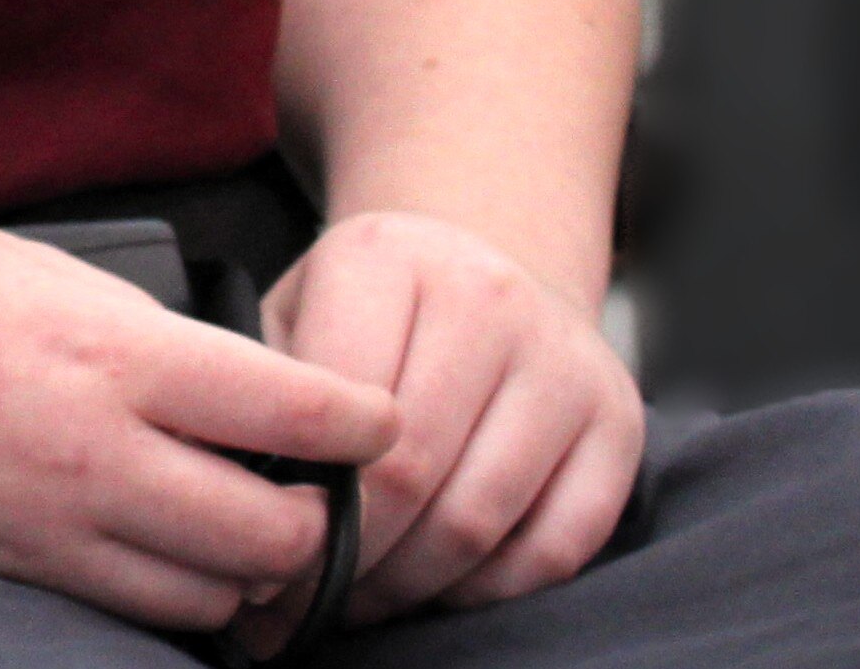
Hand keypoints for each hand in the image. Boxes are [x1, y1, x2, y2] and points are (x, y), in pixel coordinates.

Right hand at [0, 215, 398, 637]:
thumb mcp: (6, 264)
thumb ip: (117, 325)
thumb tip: (203, 369)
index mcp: (97, 347)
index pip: (289, 407)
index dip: (360, 422)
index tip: (383, 421)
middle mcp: (86, 450)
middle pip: (275, 534)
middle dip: (315, 525)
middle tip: (314, 493)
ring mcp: (40, 528)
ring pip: (212, 599)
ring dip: (247, 578)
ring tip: (243, 536)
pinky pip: (126, 616)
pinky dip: (169, 602)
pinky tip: (157, 561)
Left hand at [261, 210, 644, 621]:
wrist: (486, 263)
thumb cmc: (367, 310)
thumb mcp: (299, 309)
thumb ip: (270, 391)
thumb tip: (239, 506)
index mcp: (385, 257)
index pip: (339, 407)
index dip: (301, 500)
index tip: (268, 550)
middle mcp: (487, 297)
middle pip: (410, 473)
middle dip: (351, 558)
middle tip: (306, 602)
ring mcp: (564, 360)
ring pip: (480, 518)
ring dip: (413, 584)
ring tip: (362, 603)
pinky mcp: (619, 422)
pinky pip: (556, 546)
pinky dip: (492, 589)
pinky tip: (441, 588)